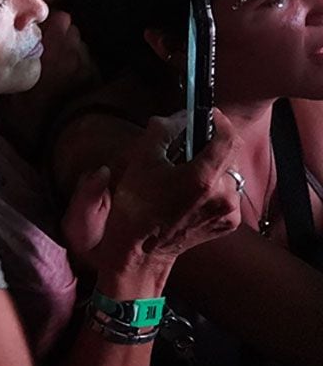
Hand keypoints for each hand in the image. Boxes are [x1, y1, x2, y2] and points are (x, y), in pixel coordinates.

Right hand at [64, 110, 242, 279]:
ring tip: (183, 175)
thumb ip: (161, 131)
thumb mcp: (141, 161)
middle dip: (208, 146)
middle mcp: (222, 195)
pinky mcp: (229, 224)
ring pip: (226, 175)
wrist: (139, 251)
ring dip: (210, 168)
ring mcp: (228, 212)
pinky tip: (189, 194)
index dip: (220, 122)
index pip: (228, 138)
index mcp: (202, 178)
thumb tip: (176, 117)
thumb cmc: (136, 205)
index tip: (208, 115)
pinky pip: (226, 195)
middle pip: (227, 156)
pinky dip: (211, 187)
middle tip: (185, 146)